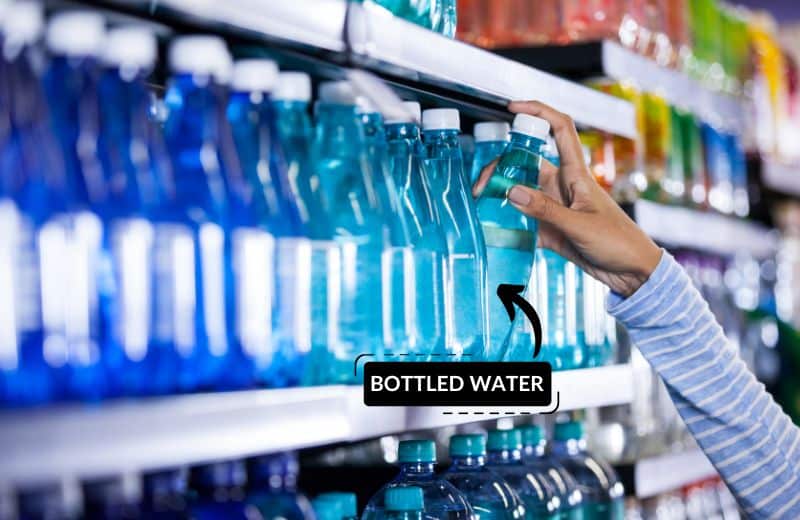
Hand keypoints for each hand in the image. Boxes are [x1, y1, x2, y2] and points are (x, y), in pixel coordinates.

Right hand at [472, 100, 661, 297]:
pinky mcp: (551, 229)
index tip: (511, 108)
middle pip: (526, 163)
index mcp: (576, 175)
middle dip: (500, 169)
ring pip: (520, 192)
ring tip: (480, 208)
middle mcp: (562, 186)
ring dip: (500, 197)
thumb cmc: (618, 242)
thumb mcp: (580, 225)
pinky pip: (523, 221)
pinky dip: (507, 224)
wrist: (631, 273)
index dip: (538, 111)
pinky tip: (492, 230)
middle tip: (481, 188)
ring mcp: (555, 207)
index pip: (559, 129)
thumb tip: (511, 192)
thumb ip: (545, 210)